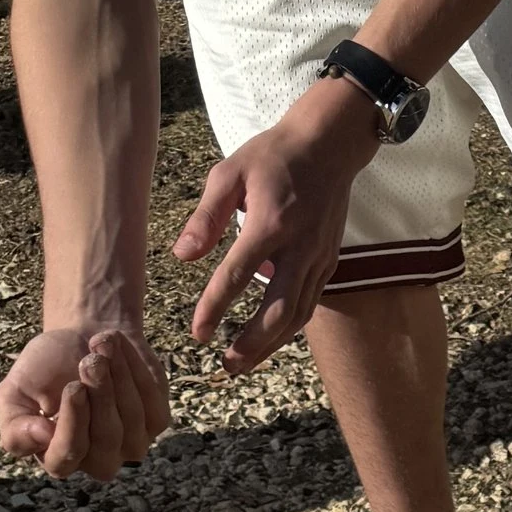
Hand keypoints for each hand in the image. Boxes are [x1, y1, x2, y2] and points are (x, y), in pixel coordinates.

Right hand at [0, 325, 171, 481]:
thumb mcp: (14, 391)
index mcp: (56, 457)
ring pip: (132, 422)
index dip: (73, 422)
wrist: (83, 337)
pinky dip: (136, 372)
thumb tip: (41, 436)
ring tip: (101, 345)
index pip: (67, 457)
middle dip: (101, 396)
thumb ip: (14, 423)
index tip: (73, 386)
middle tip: (91, 361)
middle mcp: (96, 460)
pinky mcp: (156, 423)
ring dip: (118, 378)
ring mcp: (130, 445)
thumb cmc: (46, 367)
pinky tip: (118, 350)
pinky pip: (152, 405)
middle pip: (106, 440)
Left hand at [175, 78, 383, 369]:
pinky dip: (287, 327)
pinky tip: (267, 338)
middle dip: (253, 344)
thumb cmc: (273, 156)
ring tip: (244, 362)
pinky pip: (308, 303)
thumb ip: (205, 217)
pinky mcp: (329, 262)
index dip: (214, 308)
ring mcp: (319, 258)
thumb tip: (182, 256)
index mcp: (270, 223)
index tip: (197, 333)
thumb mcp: (229, 173)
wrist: (329, 146)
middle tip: (226, 365)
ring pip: (297, 316)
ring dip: (271, 345)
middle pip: (278, 312)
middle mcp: (300, 248)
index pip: (237, 276)